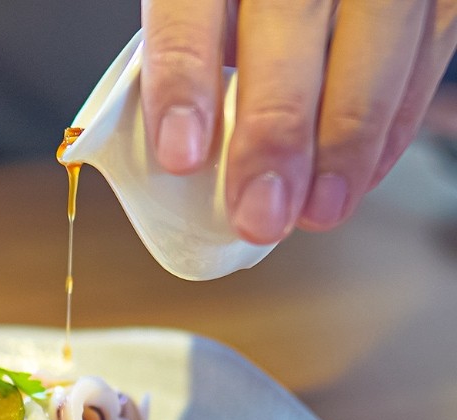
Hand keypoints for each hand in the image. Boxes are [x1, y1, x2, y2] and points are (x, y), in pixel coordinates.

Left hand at [140, 0, 456, 243]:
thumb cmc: (243, 3)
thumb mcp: (201, 16)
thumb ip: (191, 66)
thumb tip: (188, 164)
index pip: (190, 7)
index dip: (184, 82)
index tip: (181, 156)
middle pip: (291, 22)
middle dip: (276, 133)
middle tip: (260, 212)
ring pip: (375, 43)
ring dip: (346, 145)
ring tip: (316, 211)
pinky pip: (426, 51)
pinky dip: (392, 127)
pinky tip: (357, 178)